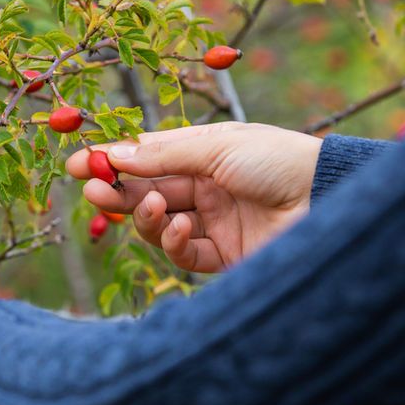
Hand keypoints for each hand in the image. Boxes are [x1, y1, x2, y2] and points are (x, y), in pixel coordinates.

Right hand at [66, 122, 322, 271]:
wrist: (326, 199)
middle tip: (91, 189)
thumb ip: (163, 155)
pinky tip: (181, 226)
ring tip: (150, 206)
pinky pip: (182, 253)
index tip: (77, 163)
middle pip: (145, 194)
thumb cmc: (277, 159)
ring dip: (144, 216)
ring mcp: (213, 224)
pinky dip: (172, 241)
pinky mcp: (223, 258)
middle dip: (116, 192)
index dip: (112, 162)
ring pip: (158, 226)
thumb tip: (115, 154)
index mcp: (204, 156)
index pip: (147, 161)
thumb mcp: (217, 146)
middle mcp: (205, 190)